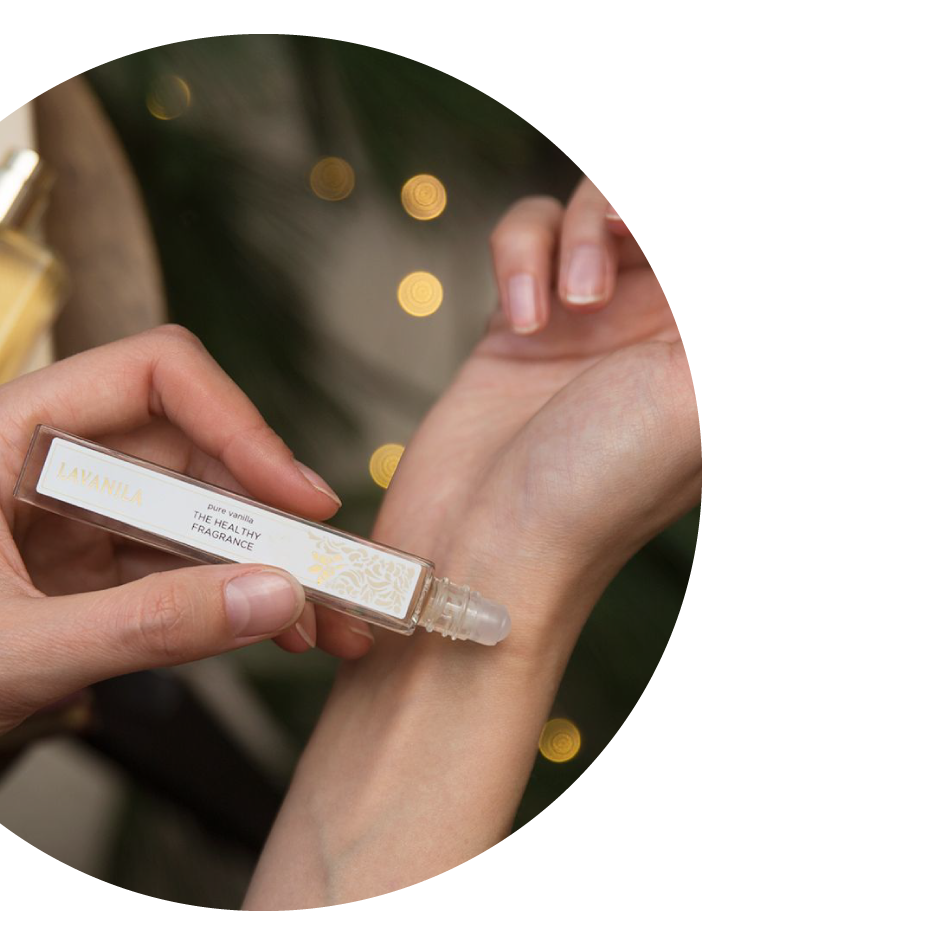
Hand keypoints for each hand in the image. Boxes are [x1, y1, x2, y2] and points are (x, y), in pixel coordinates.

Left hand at [0, 325, 372, 770]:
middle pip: (188, 449)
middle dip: (266, 508)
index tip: (292, 489)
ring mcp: (71, 516)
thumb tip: (267, 596)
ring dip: (262, 559)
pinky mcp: (87, 568)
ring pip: (194, 511)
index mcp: (5, 436)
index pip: (149, 376)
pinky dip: (232, 594)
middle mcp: (47, 461)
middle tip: (328, 563)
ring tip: (322, 614)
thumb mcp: (14, 652)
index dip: (235, 421)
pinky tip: (274, 626)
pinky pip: (179, 564)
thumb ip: (148, 627)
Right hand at [246, 178, 699, 907]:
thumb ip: (697, 339)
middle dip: (621, 216)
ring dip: (574, 230)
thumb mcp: (692, 400)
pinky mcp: (517, 323)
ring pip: (588, 208)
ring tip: (565, 305)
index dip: (662, 228)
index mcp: (700, 354)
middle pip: (638, 219)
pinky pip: (526, 234)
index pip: (692, 257)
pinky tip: (517, 321)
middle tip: (616, 244)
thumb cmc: (595, 495)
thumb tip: (684, 316)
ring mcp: (587, 320)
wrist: (481, 551)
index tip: (640, 237)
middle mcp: (658, 330)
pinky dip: (517, 255)